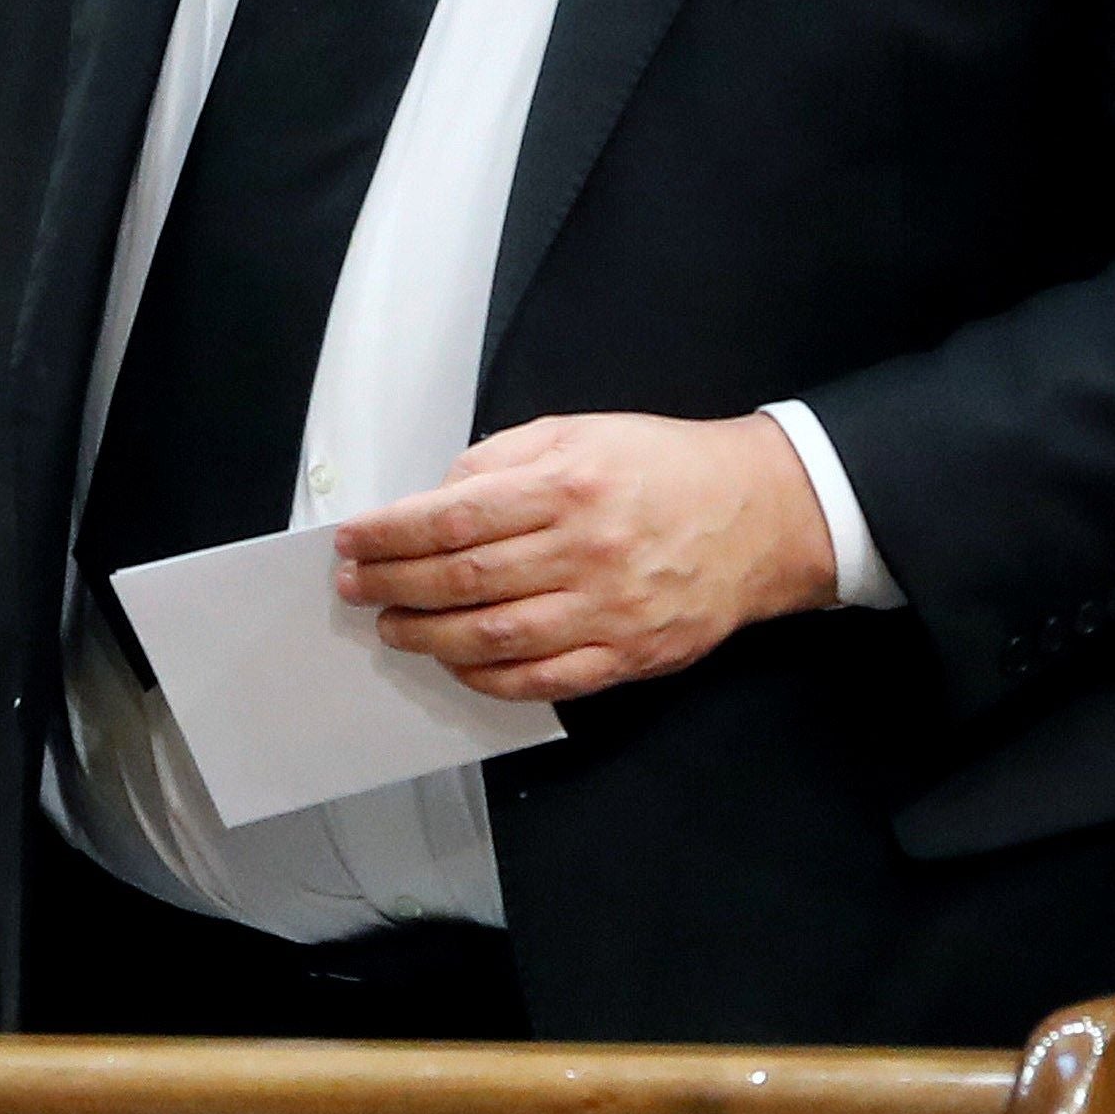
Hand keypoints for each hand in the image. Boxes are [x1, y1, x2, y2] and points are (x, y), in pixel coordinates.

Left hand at [332, 411, 839, 703]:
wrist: (762, 515)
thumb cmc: (662, 468)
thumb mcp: (578, 432)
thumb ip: (501, 459)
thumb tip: (434, 497)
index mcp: (567, 486)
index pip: (453, 517)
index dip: (390, 534)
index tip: (352, 541)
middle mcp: (586, 550)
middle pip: (463, 580)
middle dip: (392, 585)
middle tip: (353, 586)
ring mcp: (609, 610)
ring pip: (493, 638)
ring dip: (426, 637)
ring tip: (390, 626)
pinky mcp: (629, 656)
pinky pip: (542, 681)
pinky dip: (487, 679)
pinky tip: (455, 663)